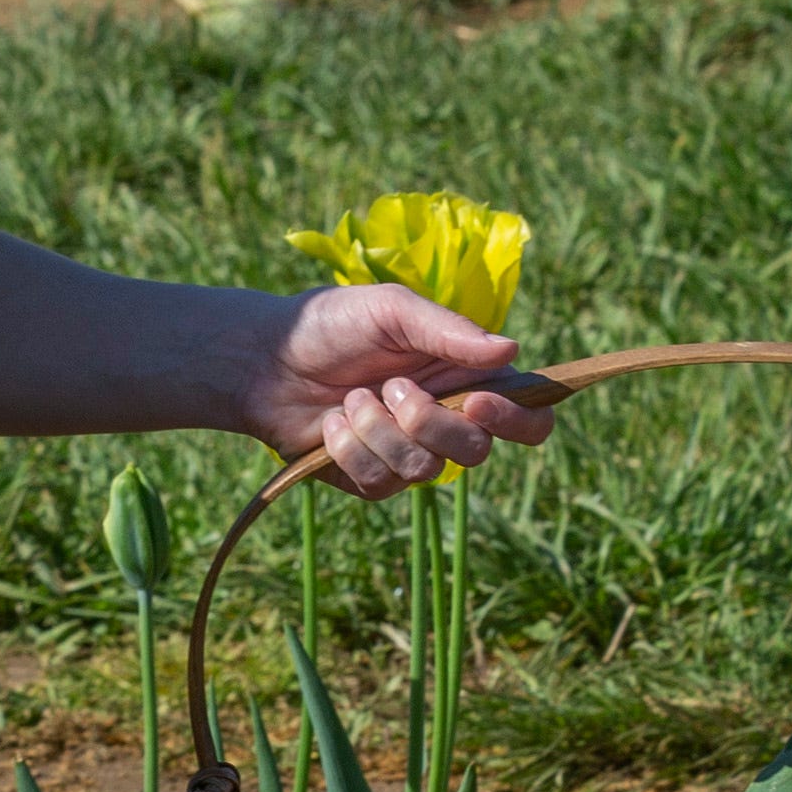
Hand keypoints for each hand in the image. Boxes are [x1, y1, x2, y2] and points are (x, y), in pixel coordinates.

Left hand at [245, 283, 556, 496]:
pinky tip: (331, 423)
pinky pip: (380, 482)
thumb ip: (448, 330)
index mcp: (466, 379)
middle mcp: (446, 422)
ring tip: (350, 398)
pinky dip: (350, 448)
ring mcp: (408, 455)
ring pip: (424, 469)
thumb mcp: (391, 310)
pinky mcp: (370, 479)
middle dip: (431, 422)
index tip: (480, 403)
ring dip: (379, 429)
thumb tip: (512, 349)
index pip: (528, 416)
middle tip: (393, 387)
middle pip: (477, 451)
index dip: (519, 420)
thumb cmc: (331, 324)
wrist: (263, 357)